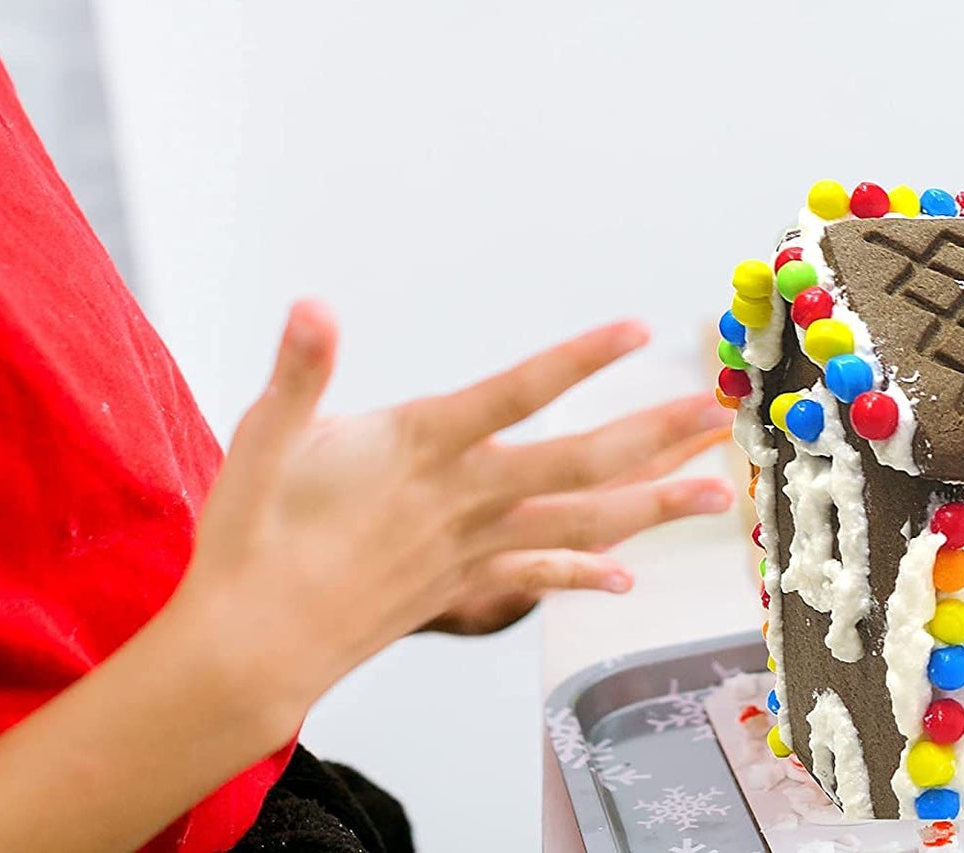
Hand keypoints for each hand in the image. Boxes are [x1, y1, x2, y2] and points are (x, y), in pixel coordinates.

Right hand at [172, 303, 735, 742]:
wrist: (245, 653)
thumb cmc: (251, 541)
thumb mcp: (262, 440)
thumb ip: (300, 372)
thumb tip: (314, 310)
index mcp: (418, 450)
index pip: (514, 392)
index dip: (578, 359)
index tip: (636, 330)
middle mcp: (461, 499)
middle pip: (577, 463)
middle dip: (653, 434)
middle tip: (718, 414)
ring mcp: (469, 547)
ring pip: (580, 521)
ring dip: (651, 504)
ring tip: (714, 494)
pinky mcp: (463, 584)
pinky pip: (541, 576)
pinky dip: (589, 572)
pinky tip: (629, 577)